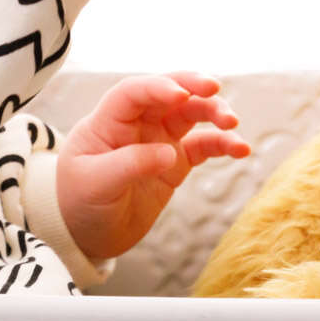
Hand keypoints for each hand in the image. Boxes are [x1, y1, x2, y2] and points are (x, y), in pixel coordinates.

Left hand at [56, 72, 251, 259]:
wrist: (86, 234)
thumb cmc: (78, 201)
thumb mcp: (95, 184)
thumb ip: (130, 165)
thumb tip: (169, 153)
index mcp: (108, 120)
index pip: (134, 92)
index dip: (157, 87)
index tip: (180, 94)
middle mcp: (137, 123)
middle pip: (168, 93)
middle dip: (192, 86)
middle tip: (214, 88)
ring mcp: (158, 140)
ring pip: (191, 114)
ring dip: (213, 112)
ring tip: (232, 124)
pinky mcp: (176, 162)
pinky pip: (204, 146)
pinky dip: (222, 144)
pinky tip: (241, 148)